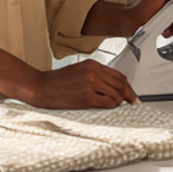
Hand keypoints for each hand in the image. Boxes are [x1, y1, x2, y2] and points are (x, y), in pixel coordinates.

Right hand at [22, 59, 139, 108]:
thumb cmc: (57, 82)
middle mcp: (93, 72)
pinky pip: (108, 102)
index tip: (132, 94)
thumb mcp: (79, 71)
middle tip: (132, 102)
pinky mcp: (86, 97)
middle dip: (128, 95)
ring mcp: (90, 84)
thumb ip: (96, 75)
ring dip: (119, 102)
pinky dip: (111, 106)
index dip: (128, 86)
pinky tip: (108, 107)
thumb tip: (115, 85)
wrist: (40, 87)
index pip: (119, 75)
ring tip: (115, 106)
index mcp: (92, 64)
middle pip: (120, 84)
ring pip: (116, 94)